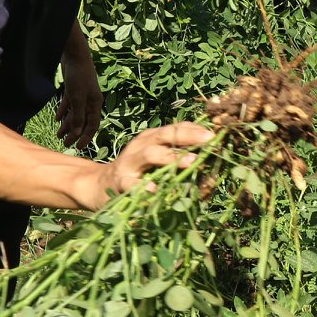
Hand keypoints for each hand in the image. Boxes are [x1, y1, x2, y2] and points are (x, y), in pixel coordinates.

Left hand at [58, 59, 102, 150]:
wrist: (74, 55)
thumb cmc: (78, 76)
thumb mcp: (77, 98)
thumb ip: (77, 116)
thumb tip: (77, 133)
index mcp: (95, 104)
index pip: (92, 125)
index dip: (86, 137)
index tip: (78, 147)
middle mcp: (90, 101)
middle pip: (83, 121)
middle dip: (74, 133)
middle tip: (65, 144)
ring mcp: (82, 95)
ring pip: (75, 114)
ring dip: (67, 124)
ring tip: (58, 134)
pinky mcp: (73, 90)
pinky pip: (69, 104)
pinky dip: (64, 112)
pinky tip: (57, 118)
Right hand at [95, 122, 214, 202]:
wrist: (100, 185)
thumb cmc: (136, 172)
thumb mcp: (155, 159)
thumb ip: (176, 155)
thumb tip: (208, 155)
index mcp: (152, 138)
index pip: (177, 128)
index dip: (197, 129)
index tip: (217, 132)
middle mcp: (141, 145)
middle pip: (166, 135)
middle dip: (189, 136)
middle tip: (210, 140)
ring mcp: (129, 162)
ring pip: (150, 154)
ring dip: (172, 157)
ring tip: (191, 162)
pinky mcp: (120, 181)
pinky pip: (132, 183)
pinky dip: (144, 186)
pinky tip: (155, 189)